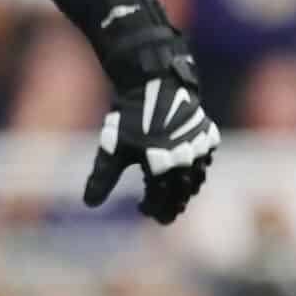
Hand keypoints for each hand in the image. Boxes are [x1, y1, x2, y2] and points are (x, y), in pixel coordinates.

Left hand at [84, 34, 219, 225]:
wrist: (156, 81)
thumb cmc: (130, 116)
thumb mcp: (112, 148)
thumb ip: (102, 178)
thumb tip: (89, 203)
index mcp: (162, 168)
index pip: (160, 200)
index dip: (152, 209)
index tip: (143, 210)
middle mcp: (185, 161)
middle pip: (182, 194)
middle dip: (172, 205)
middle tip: (163, 213)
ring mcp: (199, 148)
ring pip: (196, 179)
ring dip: (186, 191)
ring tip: (176, 196)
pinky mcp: (206, 135)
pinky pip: (205, 160)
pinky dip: (198, 171)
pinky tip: (189, 173)